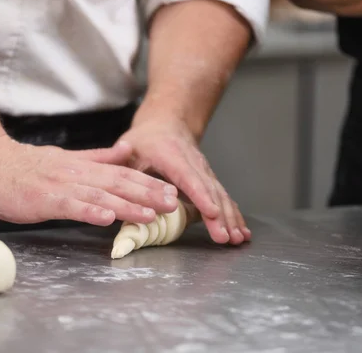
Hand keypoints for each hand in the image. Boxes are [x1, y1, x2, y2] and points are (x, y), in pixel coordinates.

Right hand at [0, 135, 178, 225]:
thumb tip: (124, 151)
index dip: (148, 182)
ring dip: (126, 205)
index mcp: (82, 166)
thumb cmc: (23, 166)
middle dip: (148, 194)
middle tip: (174, 203)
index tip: (172, 191)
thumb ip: (95, 157)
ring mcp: (60, 186)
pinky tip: (106, 218)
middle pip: (117, 183)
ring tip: (150, 215)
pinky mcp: (43, 199)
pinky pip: (70, 206)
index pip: (121, 173)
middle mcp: (76, 174)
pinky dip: (89, 211)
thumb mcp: (65, 158)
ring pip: (99, 195)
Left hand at [117, 118, 250, 244]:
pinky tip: (241, 231)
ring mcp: (204, 171)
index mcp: (171, 155)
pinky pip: (223, 198)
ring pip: (220, 195)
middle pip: (209, 190)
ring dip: (230, 218)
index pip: (188, 177)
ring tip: (236, 239)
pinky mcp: (209, 179)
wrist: (166, 123)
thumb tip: (121, 195)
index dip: (200, 196)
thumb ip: (125, 173)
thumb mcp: (128, 151)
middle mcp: (193, 163)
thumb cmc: (144, 141)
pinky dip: (233, 214)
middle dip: (219, 215)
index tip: (211, 212)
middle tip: (224, 237)